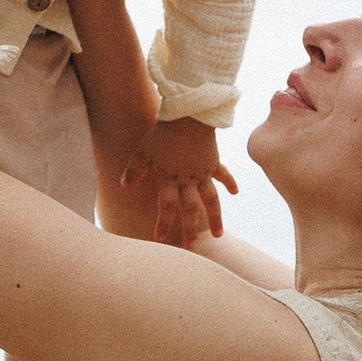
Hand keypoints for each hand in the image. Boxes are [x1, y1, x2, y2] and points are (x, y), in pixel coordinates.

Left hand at [122, 115, 239, 243]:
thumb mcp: (144, 150)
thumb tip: (125, 186)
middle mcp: (189, 180)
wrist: (189, 114)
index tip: (159, 238)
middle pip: (190, 209)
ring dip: (215, 218)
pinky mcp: (212, 161)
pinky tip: (236, 193)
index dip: (164, 223)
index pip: (167, 206)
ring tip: (218, 234)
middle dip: (190, 229)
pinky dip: (229, 183)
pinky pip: (223, 174)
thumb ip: (135, 169)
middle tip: (191, 246)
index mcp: (171, 178)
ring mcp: (203, 172)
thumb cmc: (163, 131)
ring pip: (211, 200)